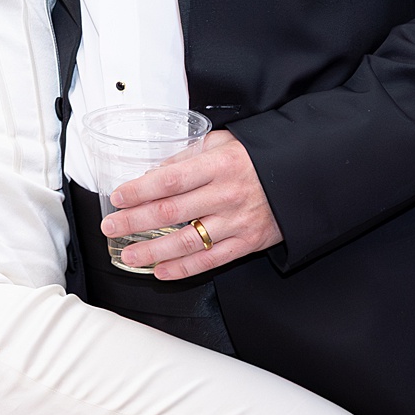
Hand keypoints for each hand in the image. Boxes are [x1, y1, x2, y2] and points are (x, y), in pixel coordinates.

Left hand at [100, 130, 282, 279]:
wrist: (304, 175)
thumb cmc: (259, 157)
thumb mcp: (224, 142)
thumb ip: (188, 155)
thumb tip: (154, 171)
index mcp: (219, 165)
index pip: (171, 180)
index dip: (140, 190)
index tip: (118, 197)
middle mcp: (226, 194)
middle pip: (171, 212)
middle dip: (135, 222)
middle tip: (110, 227)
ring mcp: (237, 221)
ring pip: (186, 242)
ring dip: (152, 251)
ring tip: (128, 255)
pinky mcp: (247, 243)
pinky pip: (210, 260)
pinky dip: (182, 269)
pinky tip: (161, 271)